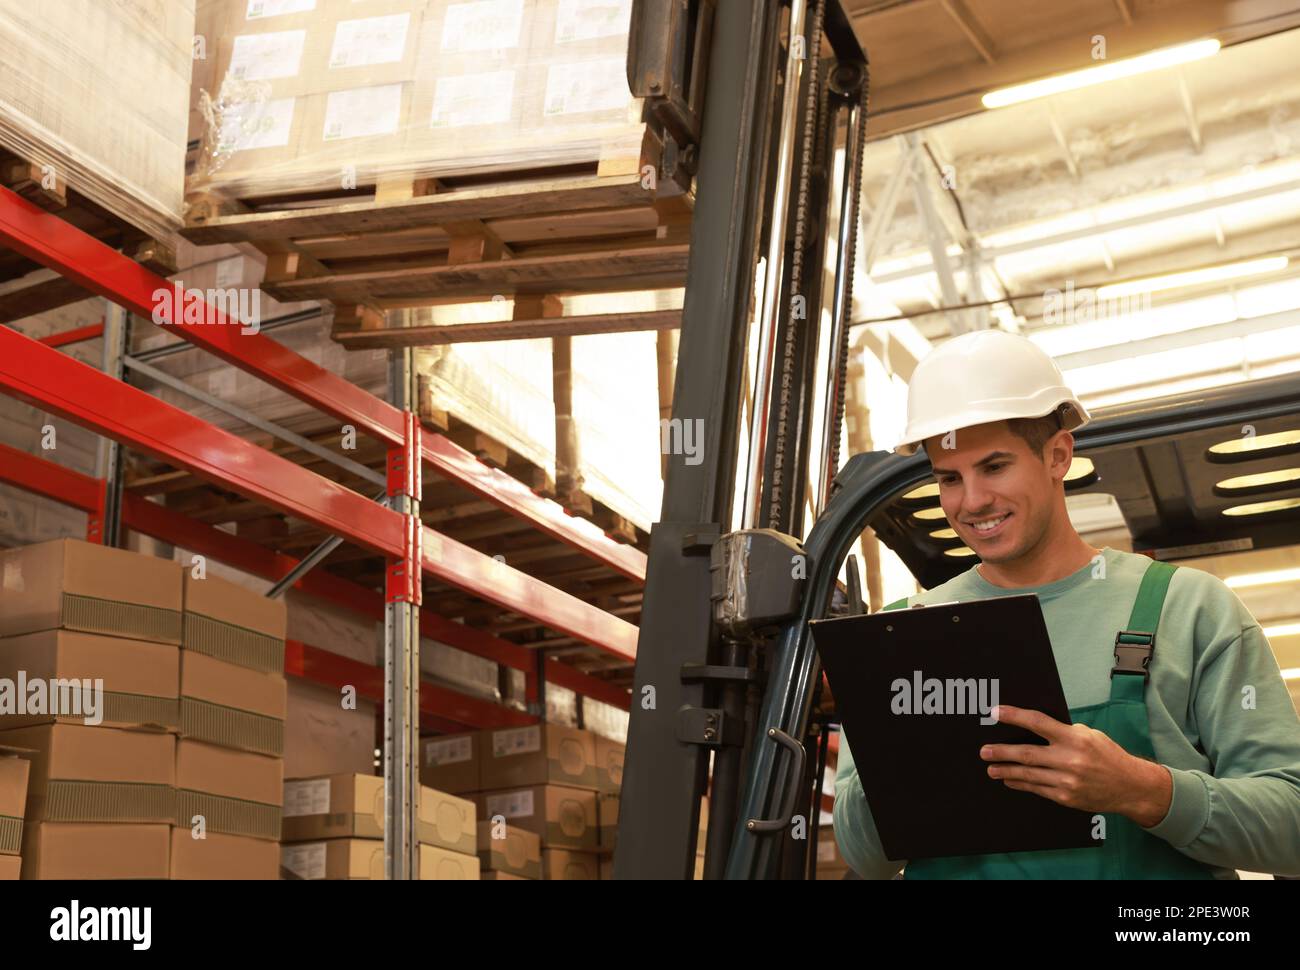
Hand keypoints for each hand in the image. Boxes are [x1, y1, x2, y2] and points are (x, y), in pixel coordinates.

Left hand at [979, 705, 1172, 827]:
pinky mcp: (1066, 797)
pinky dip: (1021, 784)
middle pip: (1027, 754)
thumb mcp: (1089, 735)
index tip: (995, 712)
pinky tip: (1009, 780)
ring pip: (1028, 775)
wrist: (1130, 786)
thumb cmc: (1107, 755)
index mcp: (1074, 738)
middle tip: (984, 751)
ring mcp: (1067, 781)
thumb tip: (1032, 726)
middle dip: (1002, 752)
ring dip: (1006, 771)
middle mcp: (1069, 760)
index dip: (1014, 716)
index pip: (1037, 723)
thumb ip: (1063, 731)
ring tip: (990, 768)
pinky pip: (1037, 789)